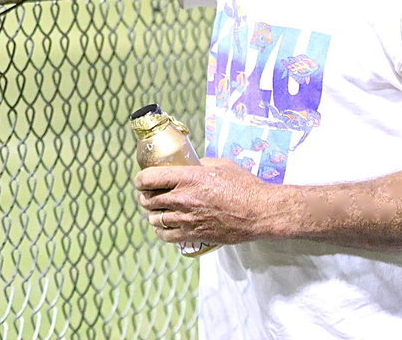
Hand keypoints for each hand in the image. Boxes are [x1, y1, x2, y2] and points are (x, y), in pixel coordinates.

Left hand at [135, 158, 284, 245]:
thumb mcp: (220, 165)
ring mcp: (187, 219)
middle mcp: (183, 198)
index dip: (140, 180)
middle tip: (149, 196)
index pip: (148, 179)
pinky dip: (161, 231)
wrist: (261, 212)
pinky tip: (165, 227)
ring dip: (153, 214)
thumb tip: (187, 165)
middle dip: (145, 197)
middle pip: (148, 200)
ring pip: (154, 219)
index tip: (142, 181)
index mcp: (187, 178)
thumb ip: (198, 164)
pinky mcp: (194, 235)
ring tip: (157, 211)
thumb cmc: (244, 186)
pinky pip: (166, 236)